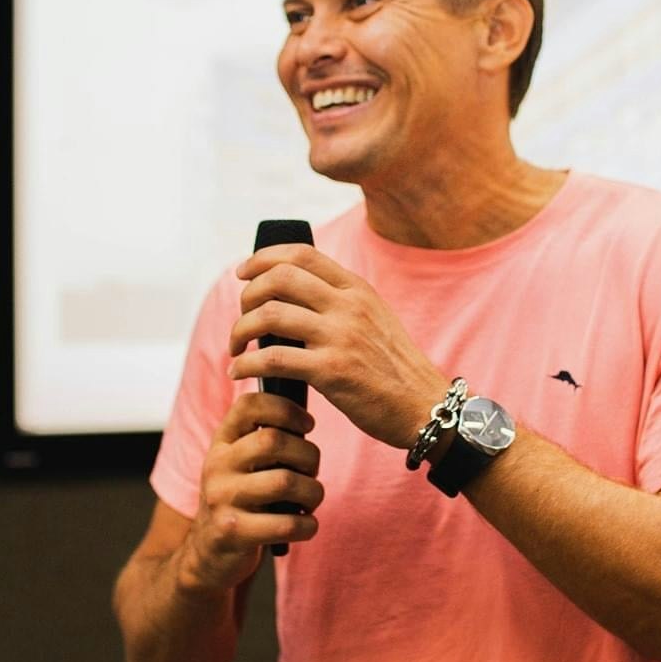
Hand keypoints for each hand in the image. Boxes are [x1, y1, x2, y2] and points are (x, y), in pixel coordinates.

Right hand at [182, 391, 322, 593]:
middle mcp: (217, 466)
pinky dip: (308, 525)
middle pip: (273, 441)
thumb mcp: (239, 465)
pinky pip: (287, 523)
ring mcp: (222, 499)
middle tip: (312, 472)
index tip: (308, 425)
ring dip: (313, 492)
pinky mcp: (233, 533)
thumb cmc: (239, 502)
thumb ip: (264, 442)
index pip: (249, 405)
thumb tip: (306, 423)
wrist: (207, 554)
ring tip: (311, 501)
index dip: (286, 408)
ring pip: (285, 482)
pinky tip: (306, 525)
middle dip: (308, 456)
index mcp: (222, 443)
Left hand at [228, 244, 446, 449]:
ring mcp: (340, 337)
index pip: (302, 255)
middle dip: (248, 294)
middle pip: (279, 278)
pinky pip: (273, 359)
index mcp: (357, 290)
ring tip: (236, 348)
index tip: (244, 273)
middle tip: (242, 316)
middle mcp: (348, 306)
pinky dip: (246, 364)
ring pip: (270, 315)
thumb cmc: (396, 370)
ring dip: (241, 330)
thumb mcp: (375, 320)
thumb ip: (342, 304)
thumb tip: (296, 297)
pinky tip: (239, 372)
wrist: (425, 406)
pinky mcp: (332, 371)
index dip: (264, 258)